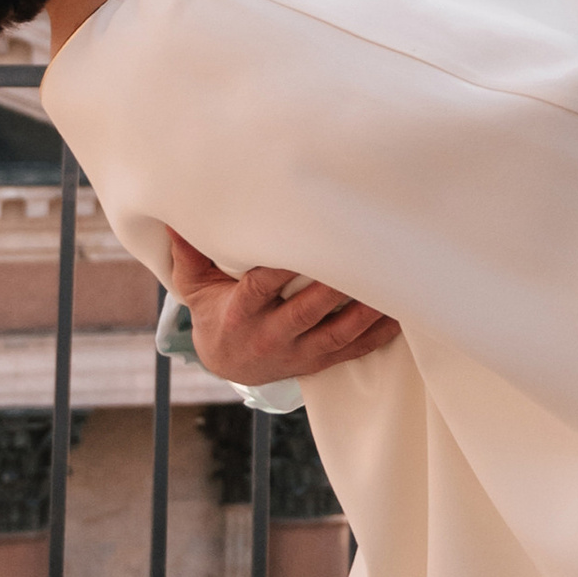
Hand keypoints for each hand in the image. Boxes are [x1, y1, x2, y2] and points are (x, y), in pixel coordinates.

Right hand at [164, 234, 397, 382]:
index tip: (304, 237)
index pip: (262, 287)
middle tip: (363, 252)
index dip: (282, 266)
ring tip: (391, 281)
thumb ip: (190, 252)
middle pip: (307, 311)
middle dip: (335, 285)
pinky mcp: (320, 362)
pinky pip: (354, 350)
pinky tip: (401, 313)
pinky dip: (379, 333)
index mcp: (240, 313)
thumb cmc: (215, 310)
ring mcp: (299, 353)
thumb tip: (176, 214)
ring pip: (337, 333)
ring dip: (366, 309)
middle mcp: (271, 336)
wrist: (227, 362)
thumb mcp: (195, 284)